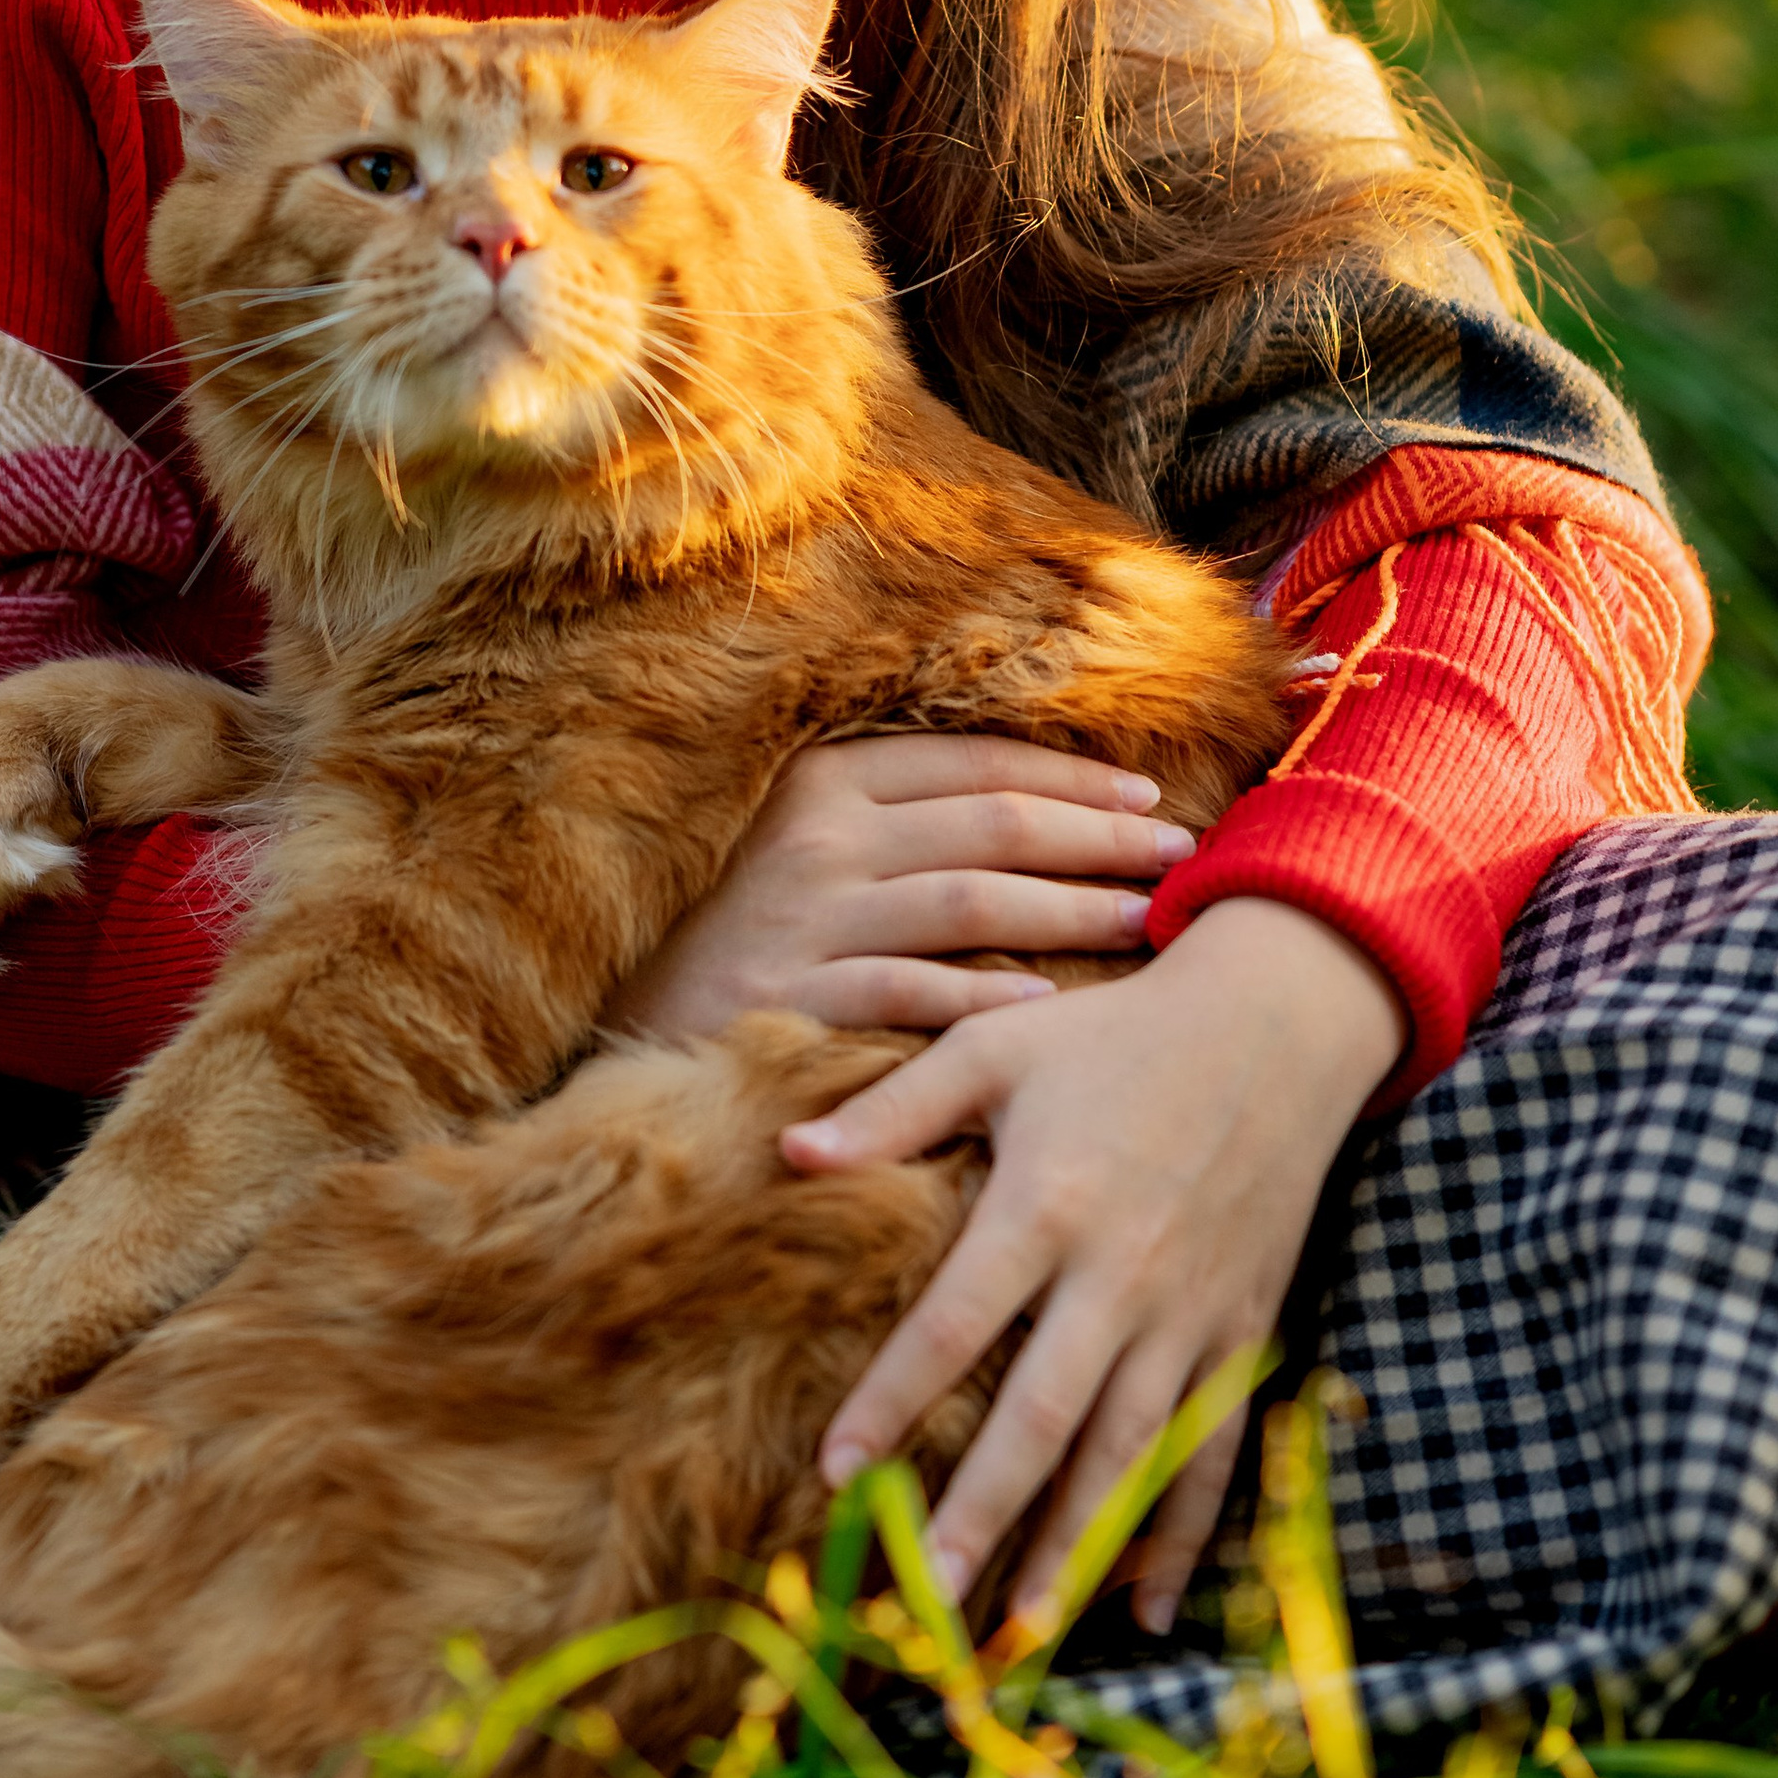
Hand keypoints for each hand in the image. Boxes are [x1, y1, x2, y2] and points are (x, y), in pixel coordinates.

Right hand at [613, 734, 1198, 1042]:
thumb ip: (879, 820)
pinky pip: (904, 993)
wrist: (597, 1011)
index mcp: (818, 780)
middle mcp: (816, 836)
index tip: (1145, 797)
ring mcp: (801, 916)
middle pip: (990, 826)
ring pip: (969, 901)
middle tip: (1180, 852)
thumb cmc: (711, 924)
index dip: (1067, 779)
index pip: (969, 766)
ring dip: (1068, 909)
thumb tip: (1015, 815)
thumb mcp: (783, 842)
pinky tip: (1044, 1006)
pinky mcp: (784, 997)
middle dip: (1097, 837)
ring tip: (1144, 920)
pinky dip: (978, 997)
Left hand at [781, 896, 1407, 1632]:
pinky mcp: (1243, 1331)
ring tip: (1022, 1638)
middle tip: (928, 1606)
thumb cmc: (1116, 1033)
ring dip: (1076, 1550)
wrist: (1275, 1025)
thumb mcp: (998, 1045)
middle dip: (985, 1517)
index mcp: (1046, 1202)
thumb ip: (895, 1106)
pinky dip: (1182, 1535)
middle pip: (1043, 1418)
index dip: (893, 1400)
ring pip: (1128, 1455)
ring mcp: (1190, 1312)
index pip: (956, 1324)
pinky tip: (1149, 1611)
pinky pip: (1212, 1451)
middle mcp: (1120, 1274)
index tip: (835, 1475)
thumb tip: (790, 1153)